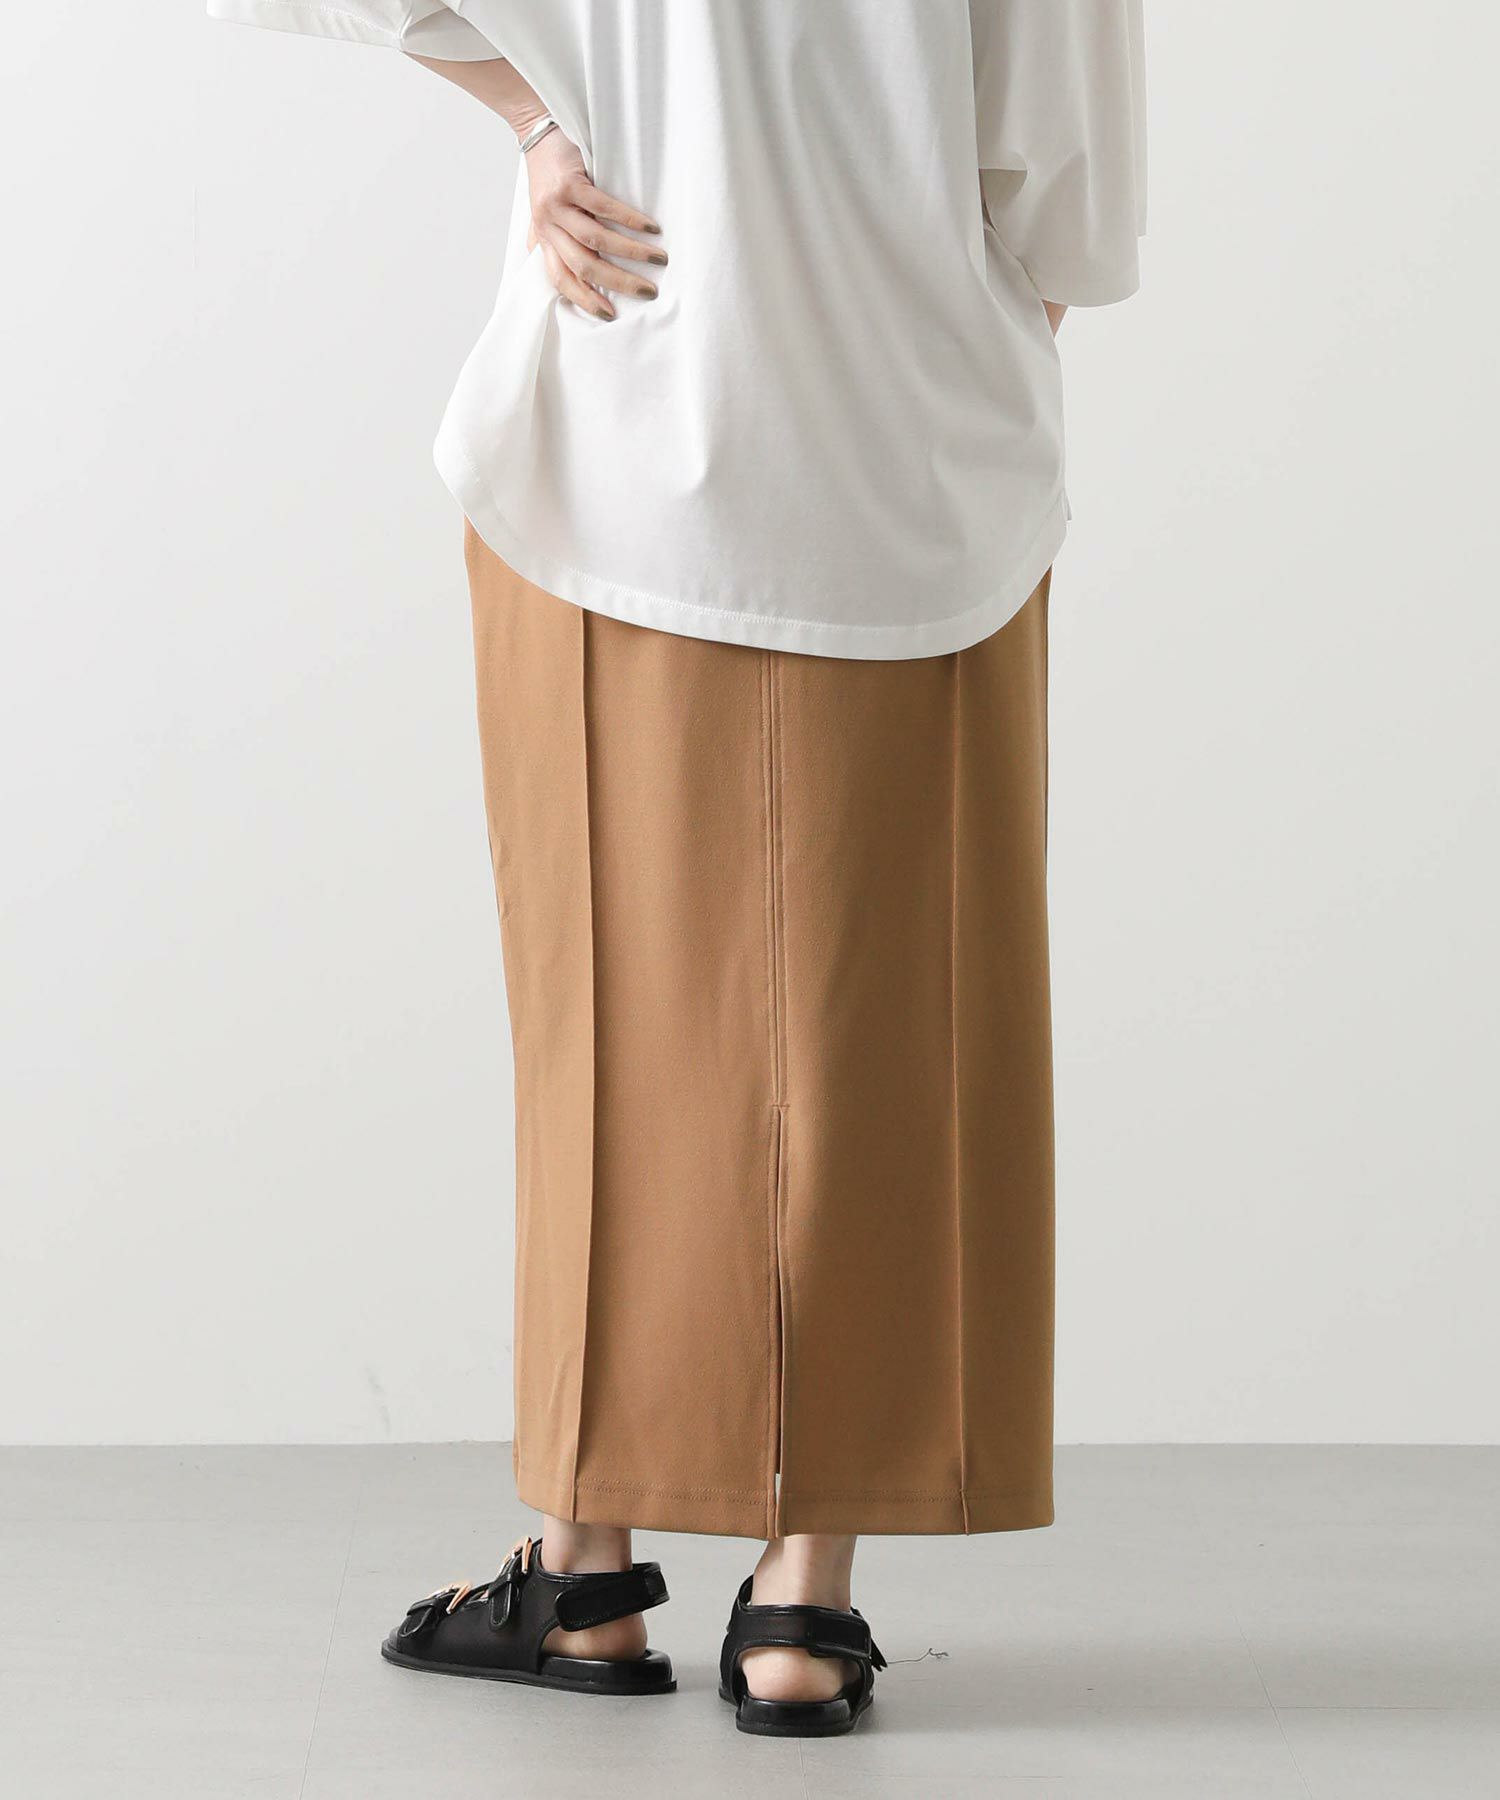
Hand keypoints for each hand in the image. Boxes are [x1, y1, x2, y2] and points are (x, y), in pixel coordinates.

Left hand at [522, 129, 664, 320]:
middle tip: (647, 292)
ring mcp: (558, 205)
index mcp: (544, 239)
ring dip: (631, 254)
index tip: (610, 314)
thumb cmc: (547, 173)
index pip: (561, 279)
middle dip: (618, 283)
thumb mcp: (544, 213)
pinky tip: (651, 229)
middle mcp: (548, 226)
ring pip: (596, 240)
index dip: (584, 299)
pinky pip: (603, 208)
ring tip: (658, 260)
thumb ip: (550, 241)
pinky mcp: (570, 184)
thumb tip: (562, 273)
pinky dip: (630, 220)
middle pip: (584, 266)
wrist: (535, 129)